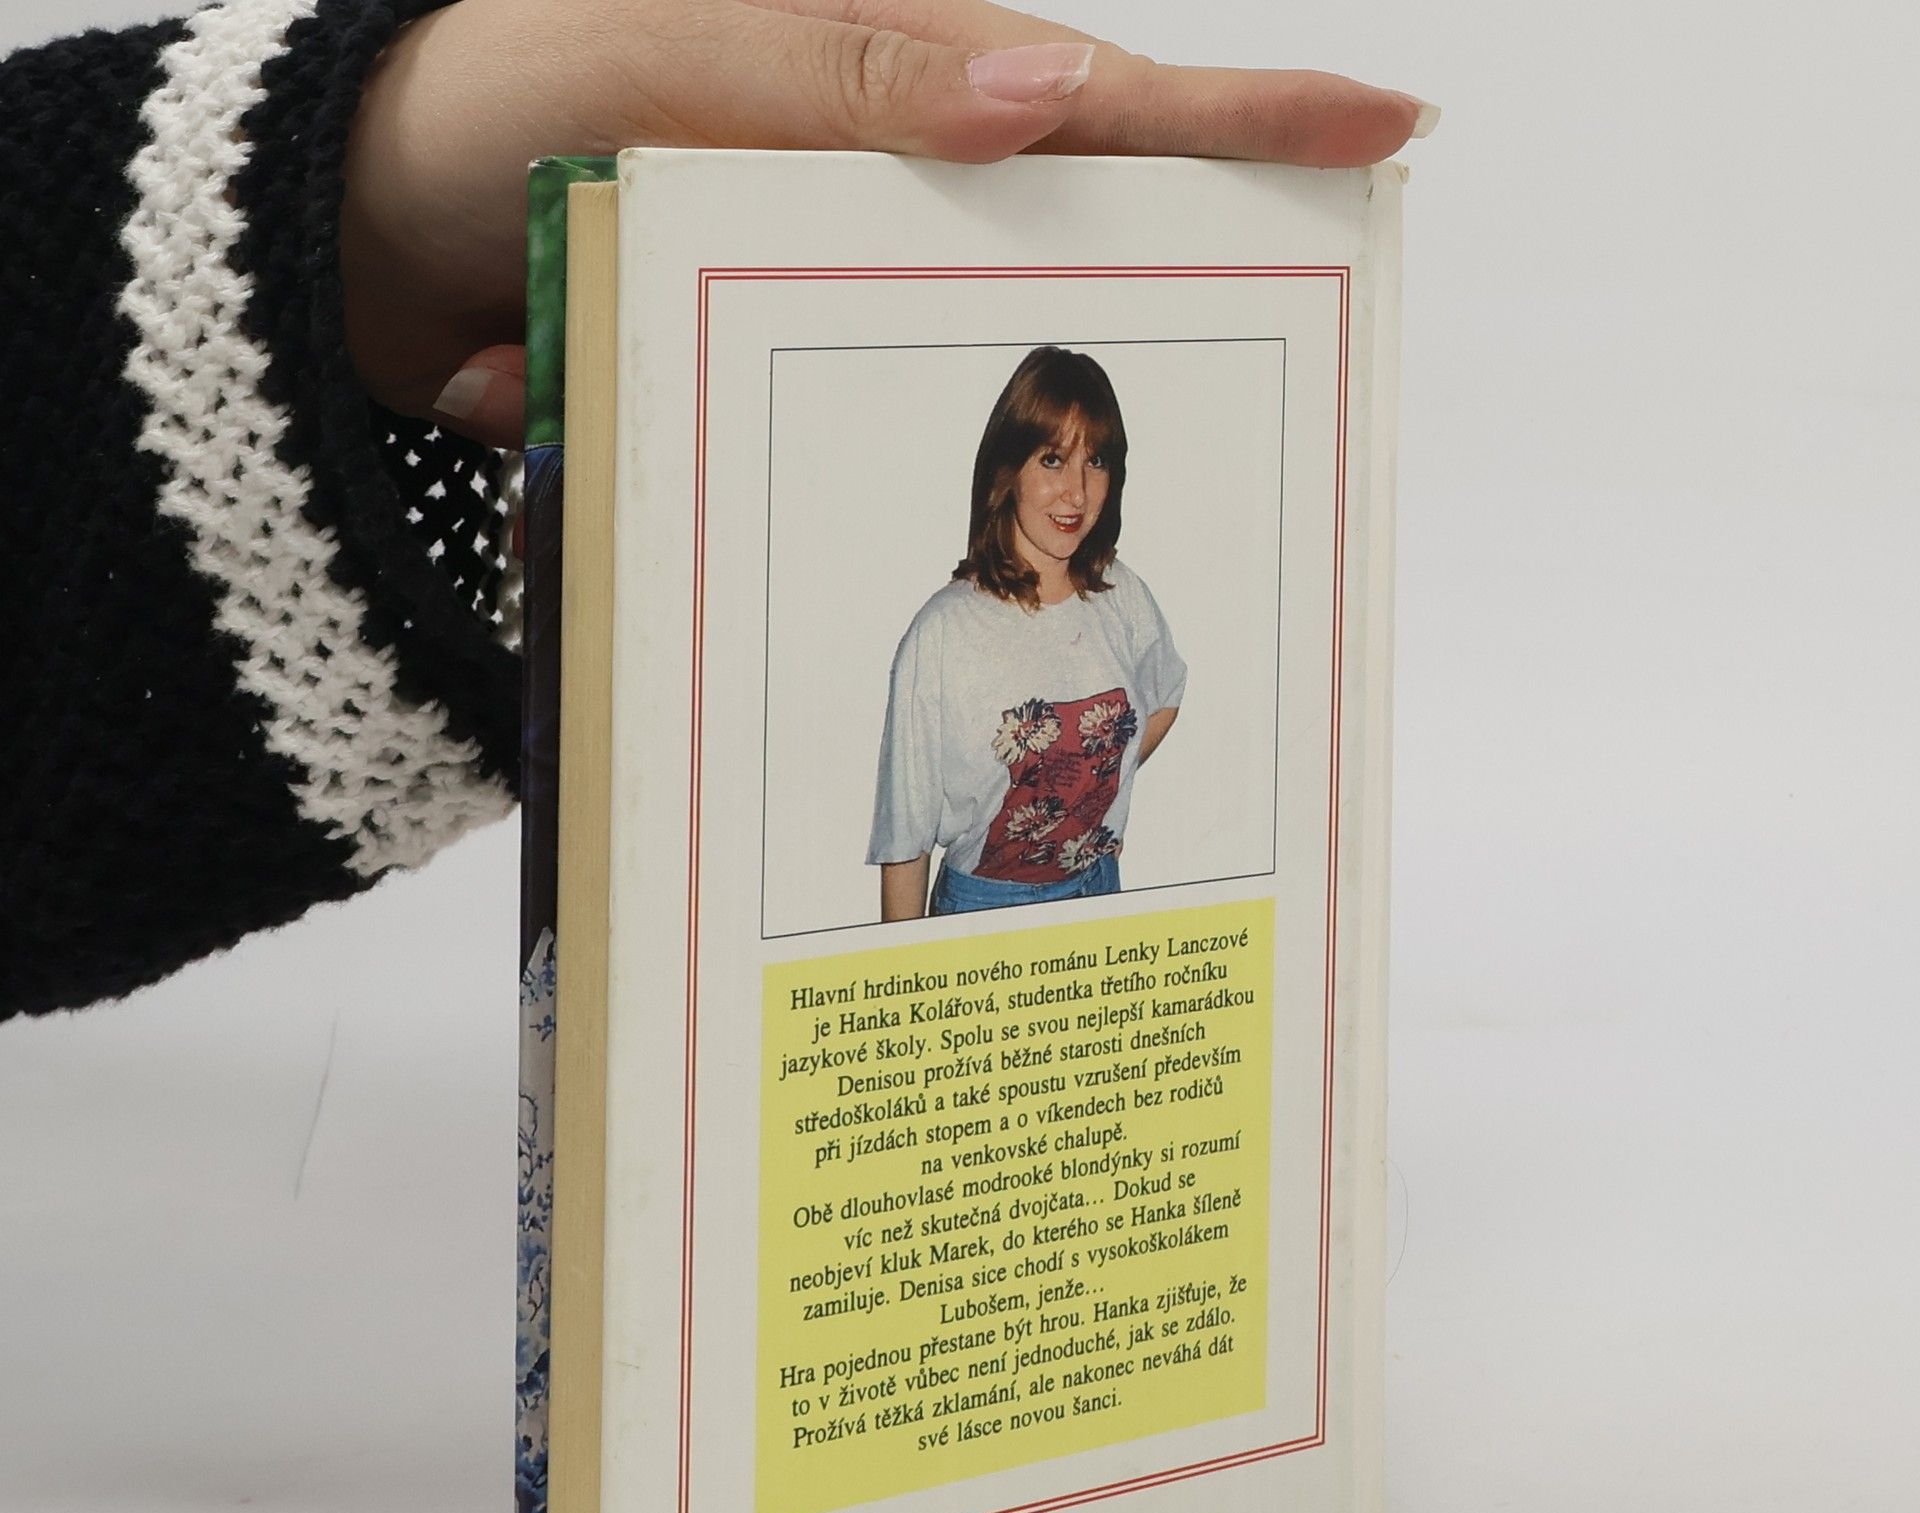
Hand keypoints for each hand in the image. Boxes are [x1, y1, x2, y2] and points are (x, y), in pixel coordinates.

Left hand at [343, 0, 1436, 448]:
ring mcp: (814, 280)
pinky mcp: (756, 365)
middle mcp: (866, 177)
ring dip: (897, 417)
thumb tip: (1050, 85)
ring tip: (902, 468)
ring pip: (932, 359)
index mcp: (874, 71)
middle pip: (1052, 241)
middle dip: (1128, 307)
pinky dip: (758, 451)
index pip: (1094, 94)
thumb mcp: (649, 57)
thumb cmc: (479, 108)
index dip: (1243, 116)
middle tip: (1218, 364)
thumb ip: (839, 74)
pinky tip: (684, 451)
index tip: (1391, 130)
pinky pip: (807, 425)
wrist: (342, 240)